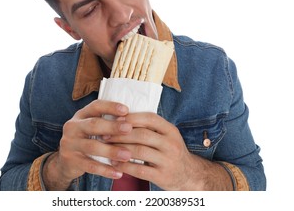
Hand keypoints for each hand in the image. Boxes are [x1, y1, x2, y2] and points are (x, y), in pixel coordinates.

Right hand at [42, 100, 132, 189]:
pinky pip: (90, 166)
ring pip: (92, 147)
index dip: (110, 107)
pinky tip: (118, 172)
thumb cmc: (87, 139)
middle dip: (112, 126)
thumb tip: (129, 122)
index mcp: (81, 115)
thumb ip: (108, 123)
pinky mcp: (70, 160)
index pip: (95, 106)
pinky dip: (105, 170)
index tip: (126, 110)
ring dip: (111, 151)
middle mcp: (73, 126)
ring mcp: (69, 144)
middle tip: (129, 129)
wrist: (65, 161)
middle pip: (93, 124)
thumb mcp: (94, 128)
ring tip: (127, 155)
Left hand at [106, 112, 232, 189]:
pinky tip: (114, 164)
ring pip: (139, 151)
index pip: (150, 118)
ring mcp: (168, 160)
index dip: (131, 118)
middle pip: (142, 134)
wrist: (189, 174)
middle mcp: (171, 144)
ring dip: (120, 149)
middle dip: (120, 134)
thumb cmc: (170, 151)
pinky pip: (140, 170)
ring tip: (107, 148)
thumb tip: (121, 118)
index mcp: (171, 130)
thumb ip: (150, 127)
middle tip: (105, 135)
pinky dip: (125, 166)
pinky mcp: (163, 176)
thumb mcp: (166, 135)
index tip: (115, 119)